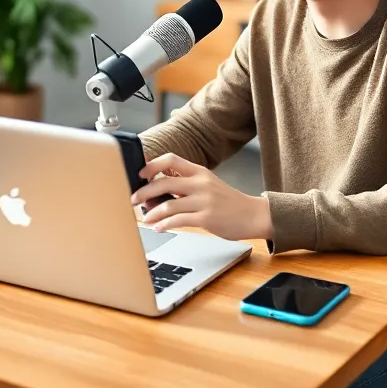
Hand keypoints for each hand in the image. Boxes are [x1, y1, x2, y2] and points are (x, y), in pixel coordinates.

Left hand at [131, 153, 272, 240]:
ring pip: (168, 205)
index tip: (140, 174)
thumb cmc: (228, 202)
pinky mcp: (206, 218)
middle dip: (143, 192)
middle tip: (133, 199)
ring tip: (145, 218)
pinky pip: (178, 221)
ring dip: (151, 213)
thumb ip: (186, 184)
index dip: (151, 165)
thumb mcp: (208, 185)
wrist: (253, 215)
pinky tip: (158, 227)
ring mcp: (203, 201)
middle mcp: (200, 183)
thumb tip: (157, 189)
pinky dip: (164, 224)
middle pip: (163, 182)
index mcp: (199, 172)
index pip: (171, 159)